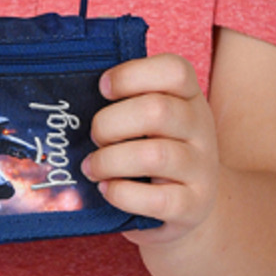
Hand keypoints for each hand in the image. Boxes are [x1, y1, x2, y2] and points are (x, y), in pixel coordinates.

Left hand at [82, 54, 218, 245]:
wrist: (192, 203)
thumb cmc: (156, 151)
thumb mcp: (153, 120)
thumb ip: (128, 102)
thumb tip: (75, 99)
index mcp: (190, 97)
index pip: (173, 70)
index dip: (130, 75)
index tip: (103, 89)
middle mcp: (201, 128)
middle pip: (156, 111)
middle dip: (109, 124)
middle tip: (95, 137)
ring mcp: (201, 168)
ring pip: (154, 156)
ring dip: (109, 161)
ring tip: (93, 168)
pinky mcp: (193, 205)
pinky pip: (156, 199)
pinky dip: (121, 194)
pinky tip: (108, 190)